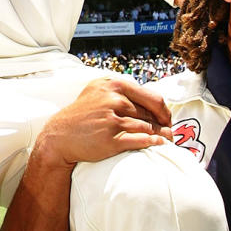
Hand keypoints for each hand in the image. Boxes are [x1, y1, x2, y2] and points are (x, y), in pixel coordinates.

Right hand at [35, 77, 173, 169]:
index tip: (167, 118)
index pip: (151, 97)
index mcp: (113, 85)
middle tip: (170, 131)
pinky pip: (140, 141)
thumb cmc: (82, 114)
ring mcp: (111, 119)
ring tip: (167, 139)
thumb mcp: (99, 92)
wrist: (60, 136)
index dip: (164, 110)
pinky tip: (158, 144)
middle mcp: (113, 100)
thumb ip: (123, 92)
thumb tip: (151, 101)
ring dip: (160, 135)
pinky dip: (152, 143)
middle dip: (163, 124)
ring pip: (147, 127)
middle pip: (150, 114)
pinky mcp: (110, 139)